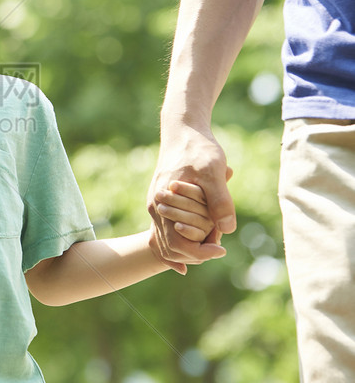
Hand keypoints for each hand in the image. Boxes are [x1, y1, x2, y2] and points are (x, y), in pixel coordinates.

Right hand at [148, 126, 235, 270]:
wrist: (182, 130)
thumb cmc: (198, 148)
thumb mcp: (214, 172)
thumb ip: (220, 201)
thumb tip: (227, 229)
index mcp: (163, 204)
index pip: (178, 244)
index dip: (201, 252)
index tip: (221, 249)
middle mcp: (155, 208)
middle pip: (171, 248)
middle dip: (195, 253)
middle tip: (219, 247)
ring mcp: (156, 205)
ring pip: (167, 241)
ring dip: (189, 247)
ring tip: (212, 244)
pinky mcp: (161, 201)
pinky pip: (167, 229)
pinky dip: (181, 239)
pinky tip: (198, 242)